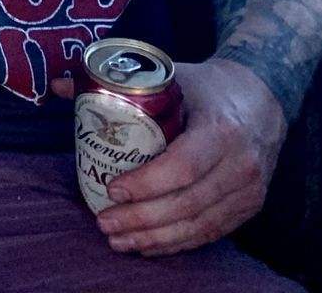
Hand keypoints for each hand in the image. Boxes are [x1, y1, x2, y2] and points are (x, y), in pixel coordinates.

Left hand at [51, 57, 284, 255]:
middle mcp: (241, 164)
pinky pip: (212, 232)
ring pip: (200, 224)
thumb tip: (58, 86)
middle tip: (104, 221)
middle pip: (188, 202)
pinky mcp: (249, 206)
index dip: (146, 183)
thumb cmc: (207, 87)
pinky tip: (148, 245)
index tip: (112, 189)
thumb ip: (116, 83)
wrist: (263, 98)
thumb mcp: (169, 76)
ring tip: (117, 239)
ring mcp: (249, 190)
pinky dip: (178, 242)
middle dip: (142, 218)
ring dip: (156, 237)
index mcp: (220, 128)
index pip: (183, 166)